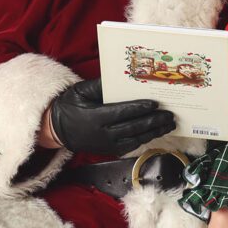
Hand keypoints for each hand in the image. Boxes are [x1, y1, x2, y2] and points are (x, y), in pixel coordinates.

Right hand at [49, 79, 175, 155]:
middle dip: (153, 121)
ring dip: (154, 132)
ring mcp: (107, 144)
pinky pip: (132, 146)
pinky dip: (146, 139)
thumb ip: (99, 85)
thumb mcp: (80, 91)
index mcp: (95, 117)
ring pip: (136, 139)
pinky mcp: (110, 150)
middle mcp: (103, 133)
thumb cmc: (70, 106)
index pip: (121, 112)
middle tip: (169, 115)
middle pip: (133, 127)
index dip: (139, 108)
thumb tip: (119, 77)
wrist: (58, 129)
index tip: (155, 104)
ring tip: (169, 124)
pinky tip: (156, 132)